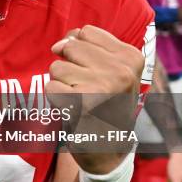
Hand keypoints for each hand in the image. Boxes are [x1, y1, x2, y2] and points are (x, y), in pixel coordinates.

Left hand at [46, 25, 144, 174]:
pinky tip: (71, 110)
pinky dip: (55, 99)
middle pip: (70, 47)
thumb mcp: (111, 70)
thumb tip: (62, 42)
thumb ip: (88, 47)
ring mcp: (102, 88)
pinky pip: (50, 87)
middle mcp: (121, 71)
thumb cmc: (105, 104)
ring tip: (79, 99)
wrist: (109, 150)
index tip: (88, 68)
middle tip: (84, 88)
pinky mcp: (81, 105)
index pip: (86, 32)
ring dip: (61, 84)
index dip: (77, 48)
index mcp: (131, 57)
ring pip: (57, 67)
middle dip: (68, 66)